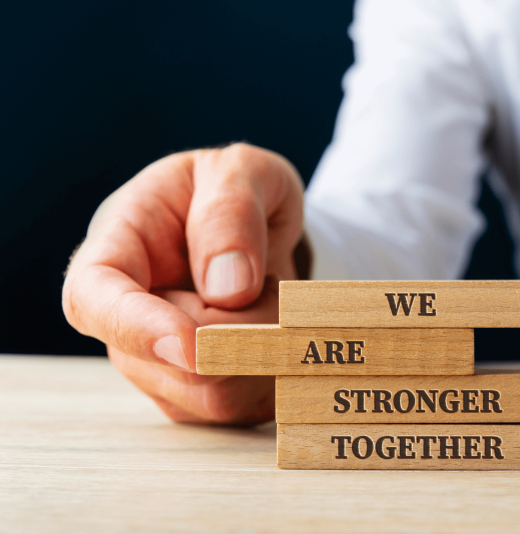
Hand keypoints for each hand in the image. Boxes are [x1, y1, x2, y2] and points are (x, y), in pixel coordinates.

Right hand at [63, 143, 304, 423]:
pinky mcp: (200, 396)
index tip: (190, 345)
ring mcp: (160, 365)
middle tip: (267, 278)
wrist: (259, 230)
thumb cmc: (237, 193)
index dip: (137, 328)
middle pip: (174, 361)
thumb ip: (231, 212)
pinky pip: (246, 411)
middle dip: (243, 328)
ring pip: (216, 394)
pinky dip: (277, 375)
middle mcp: (127, 319)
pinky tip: (276, 332)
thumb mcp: (242, 171)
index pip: (93, 300)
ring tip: (268, 298)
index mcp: (117, 250)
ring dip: (265, 351)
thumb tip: (229, 289)